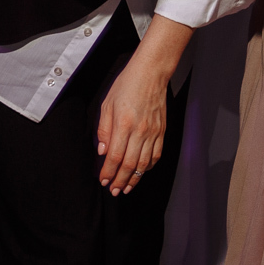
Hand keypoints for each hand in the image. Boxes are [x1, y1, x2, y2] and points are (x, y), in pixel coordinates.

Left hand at [97, 48, 172, 195]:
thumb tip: (102, 152)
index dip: (108, 172)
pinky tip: (140, 172)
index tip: (103, 180)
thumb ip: (104, 129)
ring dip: (134, 178)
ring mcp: (153, 132)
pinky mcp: (162, 131)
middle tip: (113, 190)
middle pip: (129, 164)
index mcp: (123, 124)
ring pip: (143, 163)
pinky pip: (156, 155)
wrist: (151, 73)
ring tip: (126, 188)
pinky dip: (148, 167)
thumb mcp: (107, 104)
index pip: (114, 156)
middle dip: (120, 181)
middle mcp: (140, 131)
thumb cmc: (127, 85)